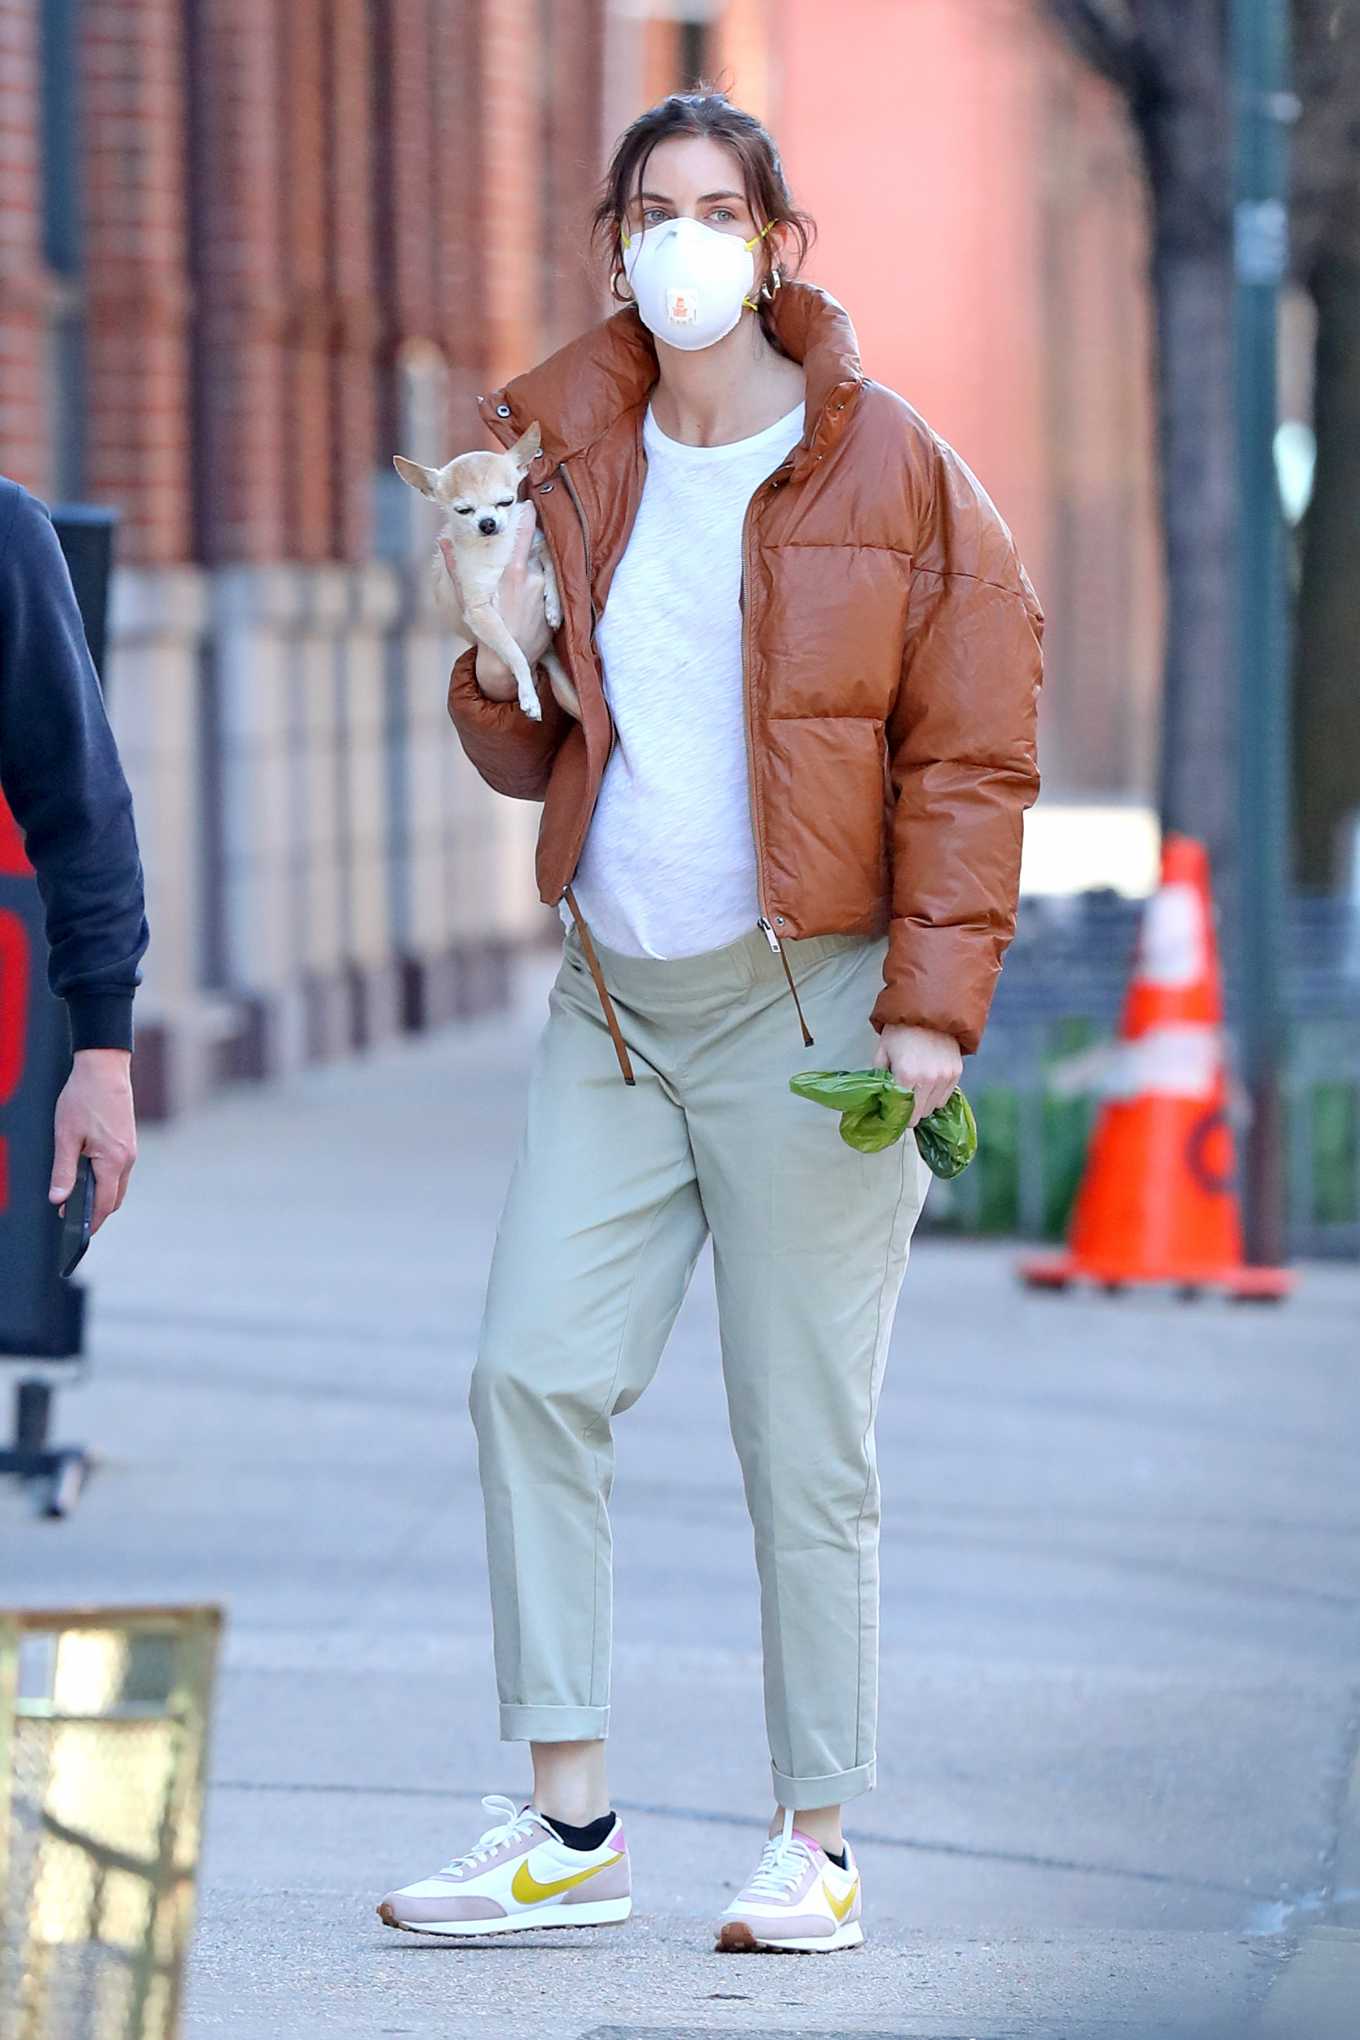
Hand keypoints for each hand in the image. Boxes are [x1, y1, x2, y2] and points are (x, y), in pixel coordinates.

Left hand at [49, 1048, 137, 1234]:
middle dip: (97, 1212)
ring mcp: (130, 1150)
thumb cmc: (83, 1098)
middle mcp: (127, 1158)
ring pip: (118, 1185)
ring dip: (101, 1196)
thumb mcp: (65, 1136)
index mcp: (113, 1161)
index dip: (91, 1222)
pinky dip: (106, 1181)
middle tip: (72, 1220)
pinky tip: (88, 1176)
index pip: (104, 1204)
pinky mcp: (128, 1141)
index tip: (78, 1235)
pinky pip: (119, 1171)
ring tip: (77, 1199)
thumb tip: (58, 1200)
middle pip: (114, 1198)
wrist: (104, 1068)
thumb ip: (63, 1171)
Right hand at [440, 510, 552, 703]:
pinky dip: (544, 583)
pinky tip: (533, 595)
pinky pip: (553, 584)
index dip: (528, 516)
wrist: (510, 660)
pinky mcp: (556, 603)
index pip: (525, 533)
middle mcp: (534, 578)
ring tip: (523, 578)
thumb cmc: (487, 630)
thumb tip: (444, 541)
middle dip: (530, 546)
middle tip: (522, 544)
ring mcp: (547, 590)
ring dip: (536, 566)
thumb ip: (456, 568)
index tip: (527, 504)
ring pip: (545, 566)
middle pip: (537, 548)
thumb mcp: (469, 599)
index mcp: (513, 573)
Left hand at [873, 1024, 962, 1129]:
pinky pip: (946, 1096)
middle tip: (903, 1100)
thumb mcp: (882, 1052)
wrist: (928, 1008)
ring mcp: (945, 1076)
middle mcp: (929, 1079)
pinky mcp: (956, 1072)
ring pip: (934, 1107)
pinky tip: (928, 1083)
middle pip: (919, 1114)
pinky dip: (936, 1095)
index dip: (897, 1116)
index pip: (904, 1113)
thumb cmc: (901, 1029)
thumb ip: (880, 1078)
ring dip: (924, 1103)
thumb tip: (880, 1098)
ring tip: (916, 1088)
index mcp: (906, 1076)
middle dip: (910, 1111)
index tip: (894, 1114)